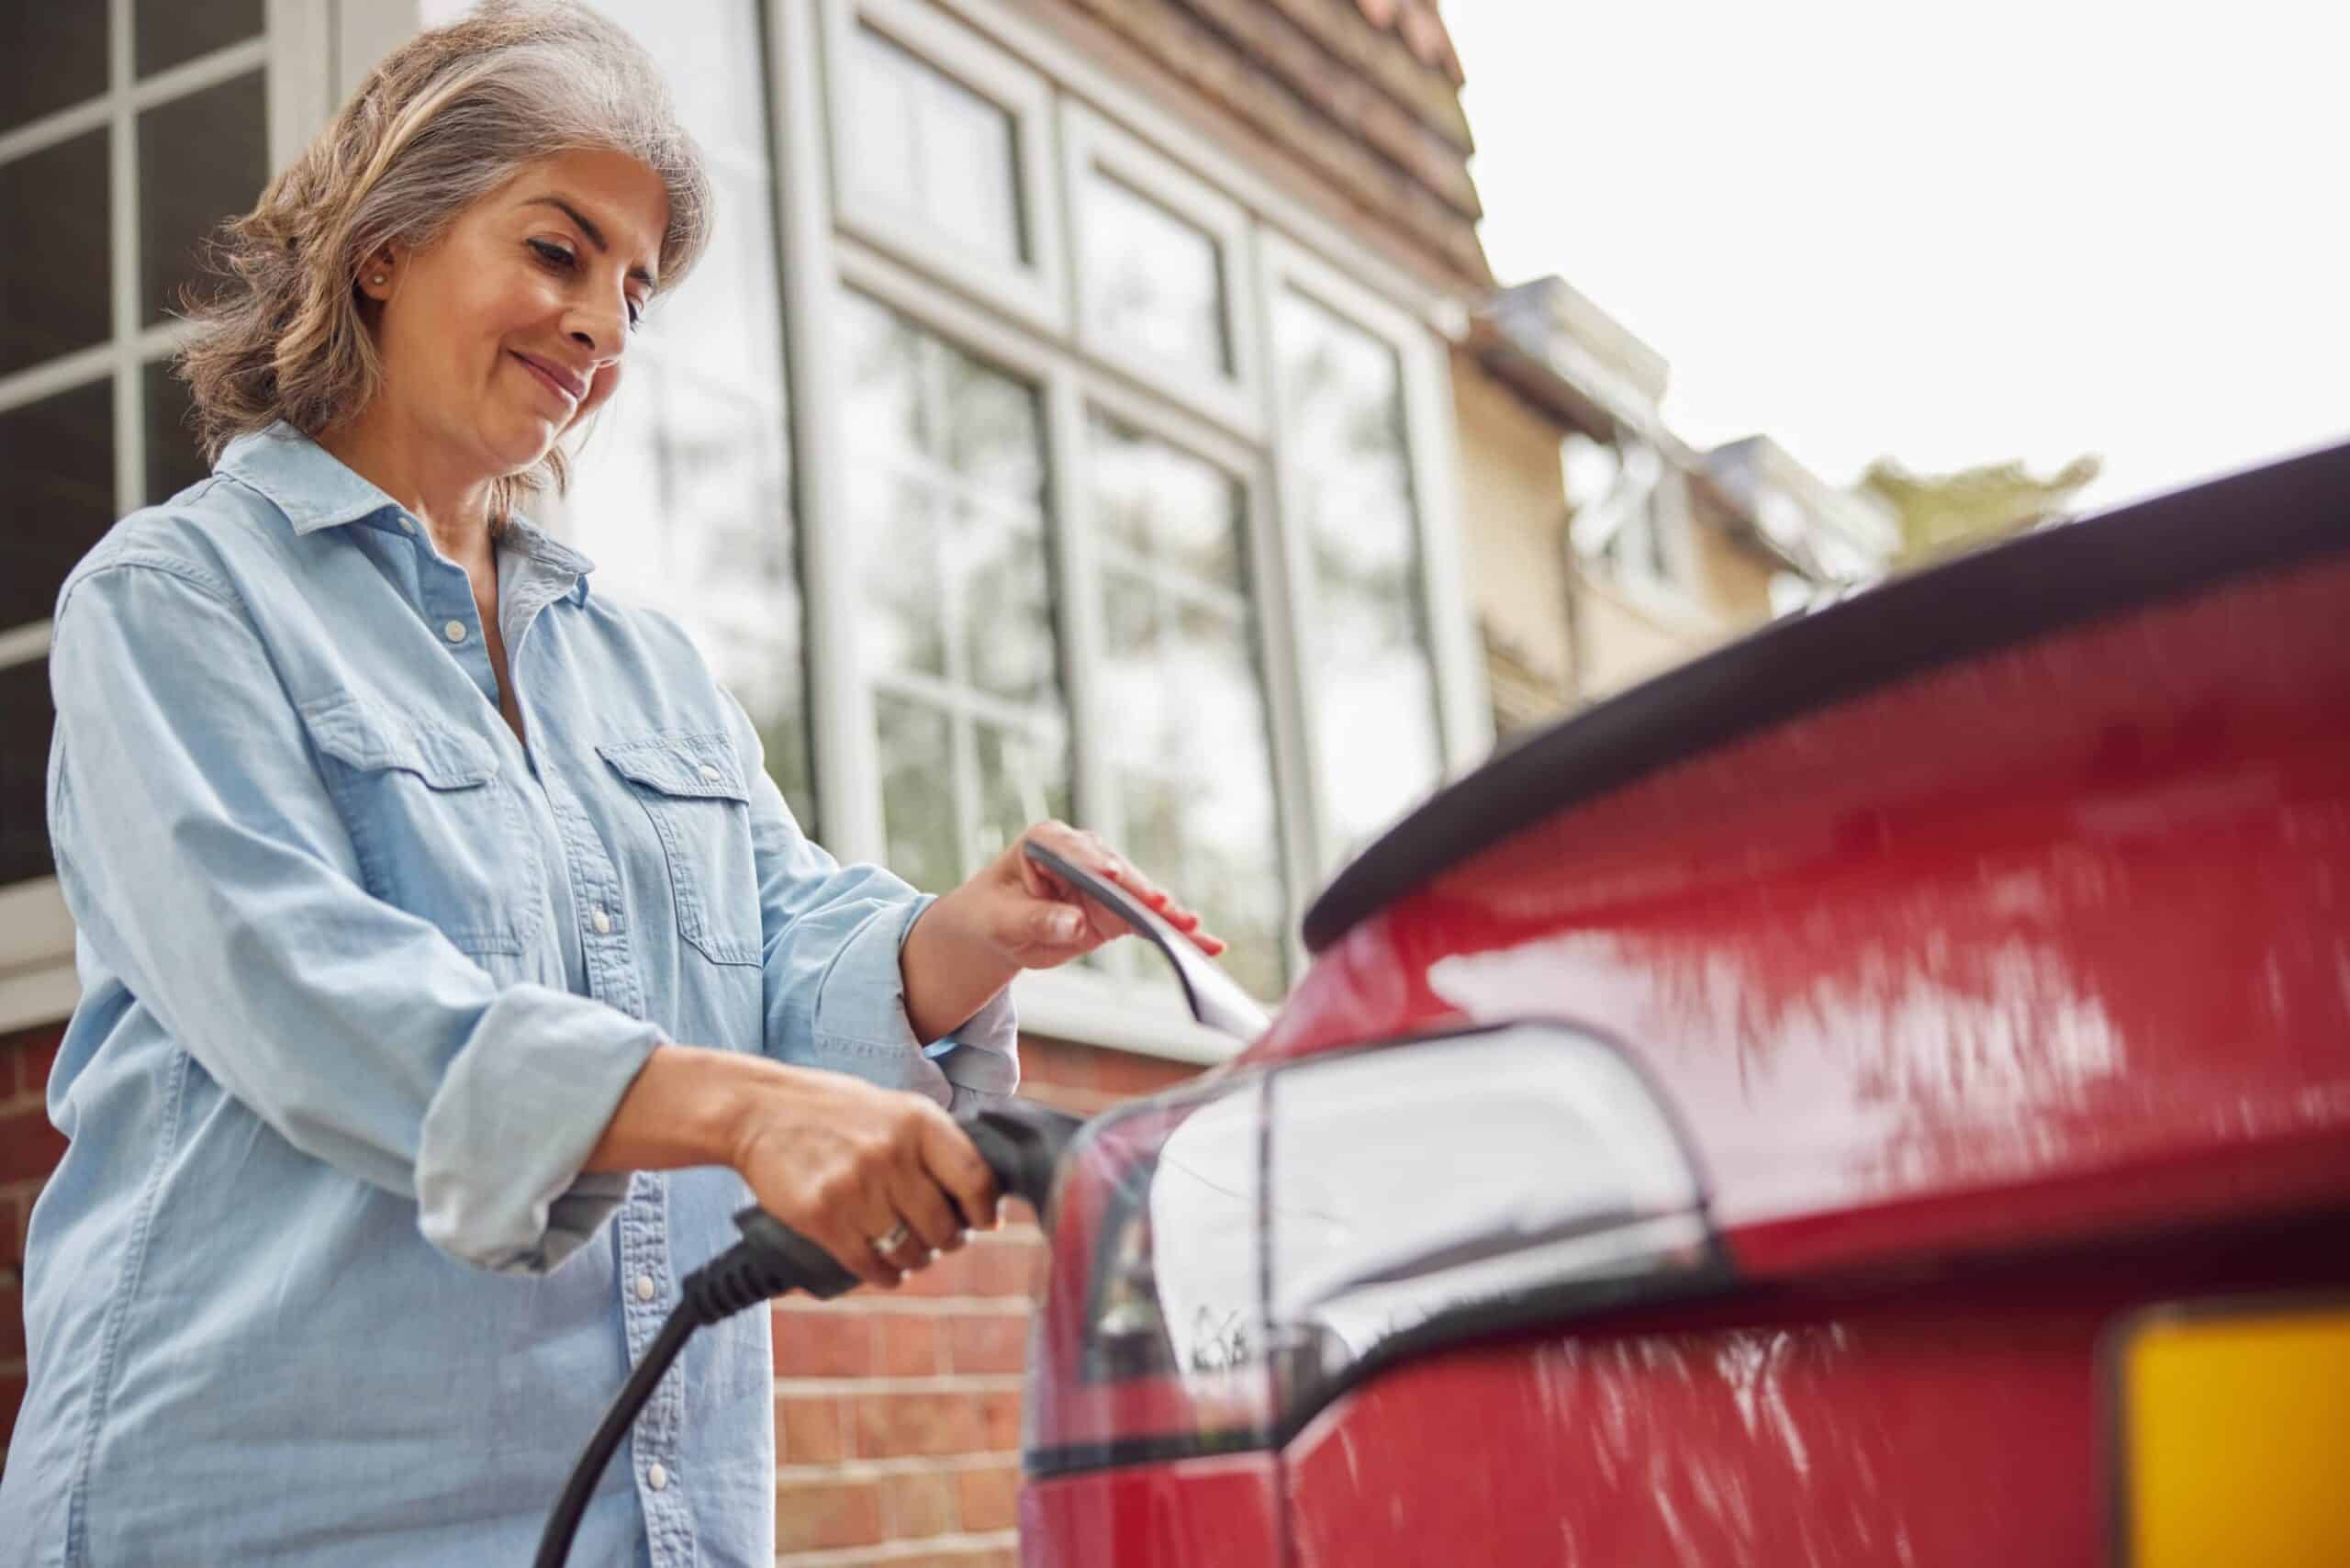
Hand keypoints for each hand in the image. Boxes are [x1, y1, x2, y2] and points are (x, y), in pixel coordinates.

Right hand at [727, 1063, 1000, 1289]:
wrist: (760, 1111)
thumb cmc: (834, 1111)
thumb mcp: (893, 1108)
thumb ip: (931, 1144)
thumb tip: (978, 1193)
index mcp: (918, 1121)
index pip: (975, 1178)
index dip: (984, 1210)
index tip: (984, 1222)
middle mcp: (891, 1153)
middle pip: (943, 1225)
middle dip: (947, 1241)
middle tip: (940, 1241)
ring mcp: (855, 1187)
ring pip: (909, 1251)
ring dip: (915, 1261)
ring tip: (911, 1254)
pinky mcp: (822, 1216)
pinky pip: (868, 1264)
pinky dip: (884, 1275)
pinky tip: (886, 1271)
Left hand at [955, 820, 1226, 969]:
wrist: (997, 929)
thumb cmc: (992, 916)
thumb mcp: (1002, 922)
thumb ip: (1036, 920)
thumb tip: (1073, 923)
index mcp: (1048, 842)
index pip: (1075, 852)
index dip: (1095, 864)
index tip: (1112, 875)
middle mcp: (1085, 854)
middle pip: (1119, 873)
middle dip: (1141, 893)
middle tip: (1164, 910)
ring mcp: (1107, 880)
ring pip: (1141, 897)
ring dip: (1168, 916)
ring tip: (1194, 932)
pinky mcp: (1118, 908)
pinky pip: (1150, 921)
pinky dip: (1174, 933)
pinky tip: (1205, 944)